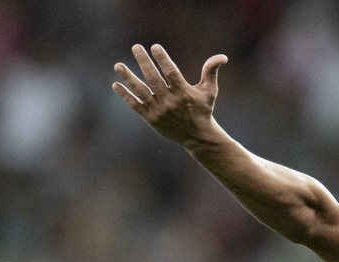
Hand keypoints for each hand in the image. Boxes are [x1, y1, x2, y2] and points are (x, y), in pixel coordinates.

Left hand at [113, 44, 227, 145]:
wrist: (197, 137)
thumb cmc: (203, 110)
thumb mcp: (209, 91)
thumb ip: (211, 72)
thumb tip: (222, 57)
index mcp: (184, 93)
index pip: (171, 73)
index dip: (163, 59)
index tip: (154, 47)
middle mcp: (170, 102)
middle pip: (153, 79)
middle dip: (144, 62)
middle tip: (136, 47)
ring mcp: (159, 111)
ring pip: (141, 91)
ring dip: (128, 78)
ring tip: (118, 65)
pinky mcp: (151, 119)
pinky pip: (135, 105)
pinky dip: (125, 96)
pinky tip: (116, 85)